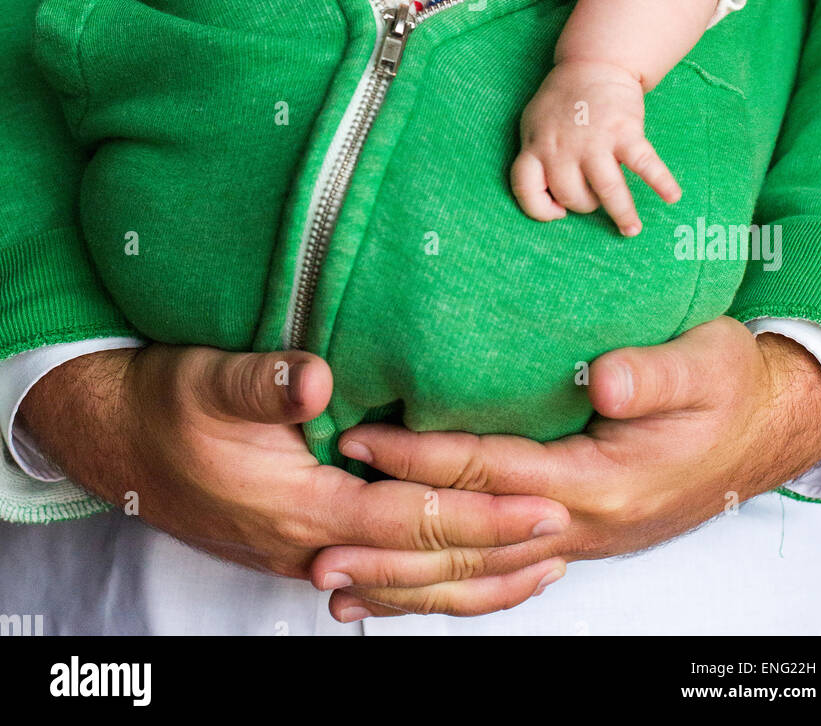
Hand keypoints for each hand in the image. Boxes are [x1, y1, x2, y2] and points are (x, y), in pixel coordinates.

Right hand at [17, 344, 568, 586]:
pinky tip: (461, 572)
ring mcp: (309, 553)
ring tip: (536, 565)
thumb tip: (318, 376)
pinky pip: (384, 572)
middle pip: (422, 563)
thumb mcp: (207, 381)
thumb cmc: (167, 407)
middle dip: (497, 554)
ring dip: (474, 576)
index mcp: (300, 509)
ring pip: (407, 579)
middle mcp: (312, 546)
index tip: (542, 504)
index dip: (482, 516)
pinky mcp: (307, 544)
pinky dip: (433, 576)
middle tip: (565, 535)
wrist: (119, 444)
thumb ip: (265, 383)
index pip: (412, 521)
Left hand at [314, 320, 820, 619]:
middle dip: (391, 544)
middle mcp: (580, 524)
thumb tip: (602, 379)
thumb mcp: (702, 365)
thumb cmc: (726, 388)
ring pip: (479, 577)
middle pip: (468, 542)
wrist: (761, 430)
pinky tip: (411, 592)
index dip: (419, 456)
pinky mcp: (574, 538)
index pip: (487, 469)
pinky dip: (451, 591)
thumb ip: (650, 374)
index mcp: (601, 481)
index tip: (358, 440)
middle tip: (318, 544)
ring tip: (341, 589)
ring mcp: (576, 540)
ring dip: (408, 585)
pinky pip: (502, 578)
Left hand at [510, 57, 680, 231]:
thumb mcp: (535, 125)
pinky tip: (672, 196)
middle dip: (586, 204)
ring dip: (622, 214)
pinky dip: (661, 182)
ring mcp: (594, 140)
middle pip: (571, 196)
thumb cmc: (563, 101)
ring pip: (607, 190)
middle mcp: (561, 147)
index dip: (540, 208)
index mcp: (535, 145)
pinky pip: (643, 164)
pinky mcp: (624, 132)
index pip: (526, 188)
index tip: (557, 212)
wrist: (593, 64)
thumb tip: (556, 201)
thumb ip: (538, 158)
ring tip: (632, 229)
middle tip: (596, 198)